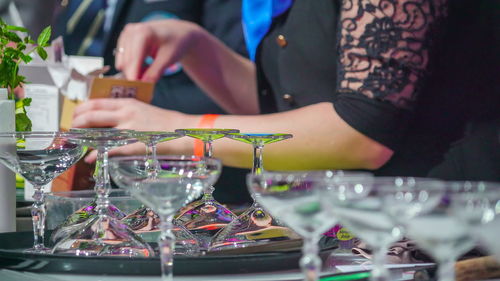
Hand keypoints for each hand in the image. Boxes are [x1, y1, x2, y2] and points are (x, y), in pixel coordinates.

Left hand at [72, 98, 194, 161]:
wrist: (186, 132)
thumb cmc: (168, 123)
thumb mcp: (145, 111)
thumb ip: (128, 114)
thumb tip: (111, 122)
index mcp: (128, 103)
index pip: (96, 103)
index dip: (80, 110)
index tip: (74, 116)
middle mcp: (125, 114)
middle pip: (91, 116)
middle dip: (76, 124)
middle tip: (71, 131)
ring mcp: (129, 130)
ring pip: (97, 133)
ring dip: (83, 140)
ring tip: (76, 145)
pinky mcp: (133, 145)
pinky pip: (109, 150)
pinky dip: (96, 155)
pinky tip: (90, 159)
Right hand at [115, 19, 199, 81]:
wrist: (177, 32)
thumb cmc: (175, 42)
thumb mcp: (169, 58)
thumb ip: (156, 72)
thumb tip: (144, 83)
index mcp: (143, 32)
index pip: (133, 59)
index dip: (133, 75)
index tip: (135, 89)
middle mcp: (131, 31)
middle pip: (126, 61)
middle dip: (134, 75)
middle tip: (144, 87)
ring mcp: (126, 34)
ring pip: (123, 62)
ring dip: (133, 71)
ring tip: (148, 74)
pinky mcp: (124, 40)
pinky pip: (123, 59)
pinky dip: (132, 67)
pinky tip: (144, 67)